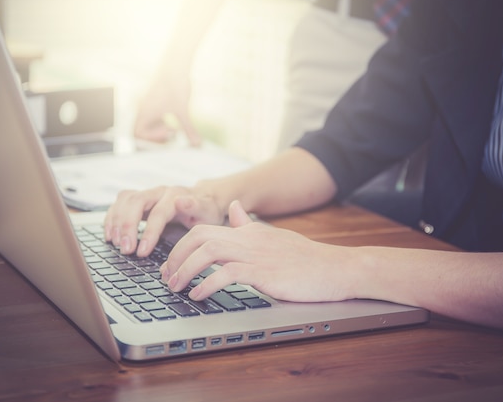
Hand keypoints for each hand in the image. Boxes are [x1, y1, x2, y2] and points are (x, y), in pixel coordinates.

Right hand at [103, 185, 223, 256]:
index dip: (148, 232)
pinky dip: (111, 219)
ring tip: (115, 243)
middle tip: (125, 250)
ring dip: (116, 222)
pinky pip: (119, 204)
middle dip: (127, 226)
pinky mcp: (138, 200)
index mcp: (174, 195)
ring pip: (124, 200)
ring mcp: (147, 194)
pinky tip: (110, 235)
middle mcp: (158, 192)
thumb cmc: (205, 210)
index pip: (157, 212)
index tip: (142, 252)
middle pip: (135, 202)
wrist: (203, 200)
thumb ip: (195, 206)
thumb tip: (181, 201)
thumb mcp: (207, 211)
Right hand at [133, 72, 201, 145]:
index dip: (151, 139)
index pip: (138, 134)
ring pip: (148, 124)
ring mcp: (148, 105)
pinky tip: (175, 121)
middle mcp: (143, 109)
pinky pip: (153, 117)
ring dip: (159, 131)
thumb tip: (197, 144)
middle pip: (142, 131)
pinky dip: (162, 123)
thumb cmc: (176, 85)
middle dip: (156, 137)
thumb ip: (189, 129)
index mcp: (144, 112)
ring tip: (174, 131)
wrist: (175, 64)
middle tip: (172, 136)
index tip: (168, 133)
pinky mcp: (154, 101)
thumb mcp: (183, 111)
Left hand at [160, 201, 354, 302]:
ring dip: (185, 269)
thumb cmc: (305, 258)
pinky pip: (228, 274)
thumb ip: (248, 224)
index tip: (171, 264)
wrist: (335, 268)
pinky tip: (198, 296)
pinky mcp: (264, 272)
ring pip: (209, 251)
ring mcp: (255, 254)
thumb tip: (233, 208)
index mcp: (248, 231)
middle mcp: (248, 238)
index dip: (181, 245)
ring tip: (175, 287)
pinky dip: (207, 284)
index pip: (204, 229)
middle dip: (175, 256)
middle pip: (199, 236)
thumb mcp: (272, 236)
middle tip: (166, 277)